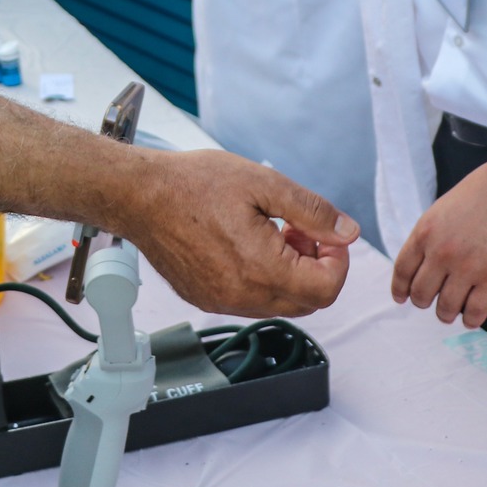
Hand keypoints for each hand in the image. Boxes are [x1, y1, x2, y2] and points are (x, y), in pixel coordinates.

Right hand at [122, 149, 356, 316]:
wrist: (138, 195)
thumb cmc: (194, 183)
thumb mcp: (263, 183)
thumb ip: (312, 211)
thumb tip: (348, 232)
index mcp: (261, 269)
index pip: (327, 289)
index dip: (338, 260)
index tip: (325, 233)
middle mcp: (241, 296)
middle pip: (308, 302)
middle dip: (316, 266)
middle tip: (298, 228)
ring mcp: (221, 302)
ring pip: (280, 303)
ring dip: (291, 273)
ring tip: (272, 232)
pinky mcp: (206, 299)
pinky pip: (251, 301)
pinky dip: (263, 279)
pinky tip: (246, 243)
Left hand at [390, 162, 486, 325]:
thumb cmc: (482, 194)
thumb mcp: (443, 209)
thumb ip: (430, 236)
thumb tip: (423, 265)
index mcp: (425, 232)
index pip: (403, 271)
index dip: (400, 289)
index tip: (402, 298)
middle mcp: (442, 253)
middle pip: (421, 294)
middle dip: (424, 302)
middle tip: (432, 303)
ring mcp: (468, 268)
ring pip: (447, 308)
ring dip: (447, 313)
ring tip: (452, 312)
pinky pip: (475, 312)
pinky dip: (471, 319)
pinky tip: (472, 317)